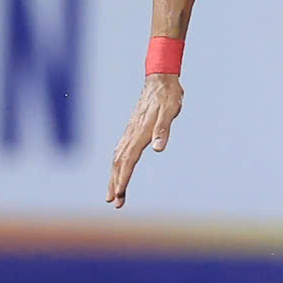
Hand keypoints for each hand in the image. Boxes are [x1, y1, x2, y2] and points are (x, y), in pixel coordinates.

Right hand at [107, 73, 183, 206]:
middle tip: (114, 203)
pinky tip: (117, 170)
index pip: (129, 160)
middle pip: (119, 163)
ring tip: (112, 194)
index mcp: (141, 133)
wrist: (160, 79)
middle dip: (116, 184)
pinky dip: (117, 165)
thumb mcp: (170, 111)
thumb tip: (158, 148)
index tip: (119, 194)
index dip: (123, 178)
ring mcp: (130, 131)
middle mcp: (132, 134)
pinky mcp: (132, 129)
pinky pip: (120, 151)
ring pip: (117, 158)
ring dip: (114, 177)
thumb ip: (163, 129)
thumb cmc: (168, 96)